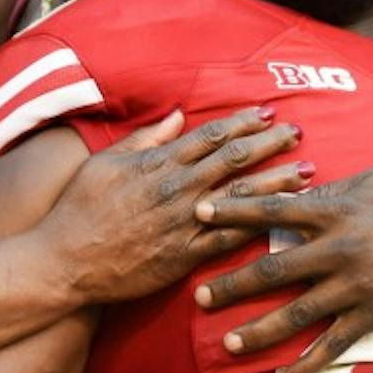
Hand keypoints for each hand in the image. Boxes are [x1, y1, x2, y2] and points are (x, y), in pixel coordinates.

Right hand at [36, 106, 309, 304]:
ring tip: (307, 170)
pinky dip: (259, 226)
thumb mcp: (106, 161)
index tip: (267, 112)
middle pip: (235, 159)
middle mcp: (177, 188)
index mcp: (159, 162)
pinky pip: (231, 239)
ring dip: (277, 181)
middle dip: (270, 143)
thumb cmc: (79, 208)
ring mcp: (184, 223)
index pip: (211, 136)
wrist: (65, 260)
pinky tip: (283, 219)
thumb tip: (177, 116)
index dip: (243, 122)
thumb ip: (146, 138)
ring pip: (241, 196)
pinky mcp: (185, 256)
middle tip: (297, 132)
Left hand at [192, 168, 372, 372]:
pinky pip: (334, 344)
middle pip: (273, 267)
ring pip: (296, 312)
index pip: (273, 209)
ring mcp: (355, 285)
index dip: (233, 212)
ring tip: (227, 344)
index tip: (197, 216)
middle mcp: (340, 248)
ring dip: (258, 330)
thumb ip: (332, 188)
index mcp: (336, 209)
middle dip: (232, 282)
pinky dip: (309, 364)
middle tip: (198, 294)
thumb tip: (296, 188)